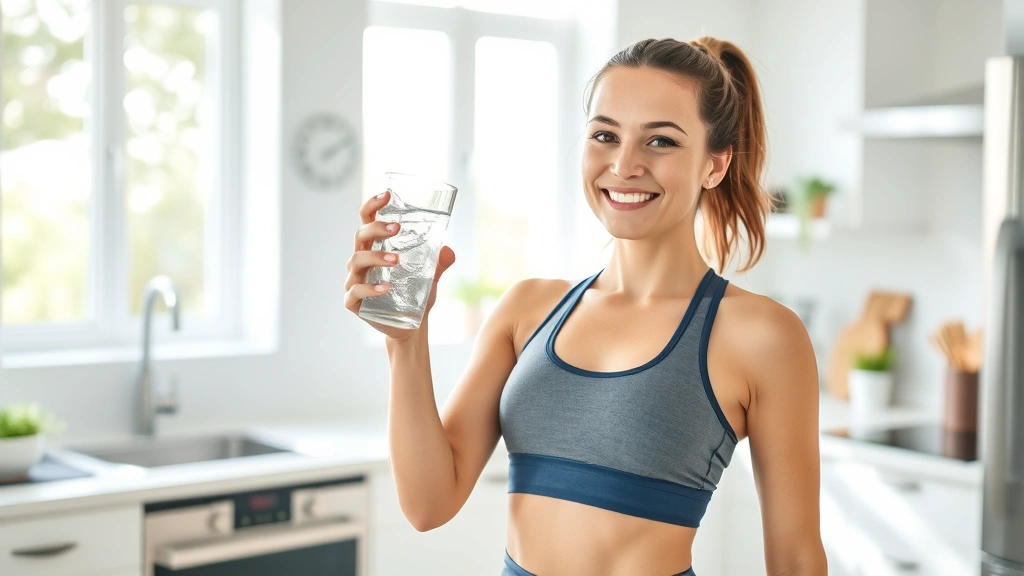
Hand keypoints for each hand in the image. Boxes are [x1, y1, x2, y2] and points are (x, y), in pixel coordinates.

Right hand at [345, 190, 455, 340]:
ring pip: (356, 260)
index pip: (367, 220)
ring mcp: (354, 280)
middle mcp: (361, 261)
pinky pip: (355, 291)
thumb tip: (447, 250)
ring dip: (376, 256)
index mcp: (375, 248)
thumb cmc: (417, 295)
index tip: (386, 195)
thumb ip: (440, 261)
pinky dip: (370, 288)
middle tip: (397, 227)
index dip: (372, 205)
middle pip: (360, 236)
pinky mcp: (353, 302)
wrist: (412, 327)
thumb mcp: (432, 275)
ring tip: (396, 260)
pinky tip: (386, 288)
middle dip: (377, 228)